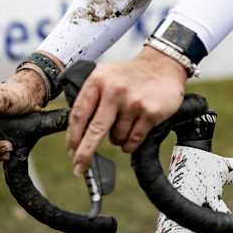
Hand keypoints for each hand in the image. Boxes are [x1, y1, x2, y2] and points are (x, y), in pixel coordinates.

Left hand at [66, 46, 186, 175]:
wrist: (162, 65)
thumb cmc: (128, 76)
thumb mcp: (104, 77)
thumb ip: (90, 99)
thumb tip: (76, 134)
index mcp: (98, 80)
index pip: (79, 113)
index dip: (73, 136)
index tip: (70, 150)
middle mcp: (114, 90)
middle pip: (95, 130)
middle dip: (85, 153)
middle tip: (78, 168)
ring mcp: (133, 101)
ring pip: (116, 137)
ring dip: (117, 139)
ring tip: (124, 123)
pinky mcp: (150, 112)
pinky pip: (133, 140)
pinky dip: (130, 143)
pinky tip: (133, 130)